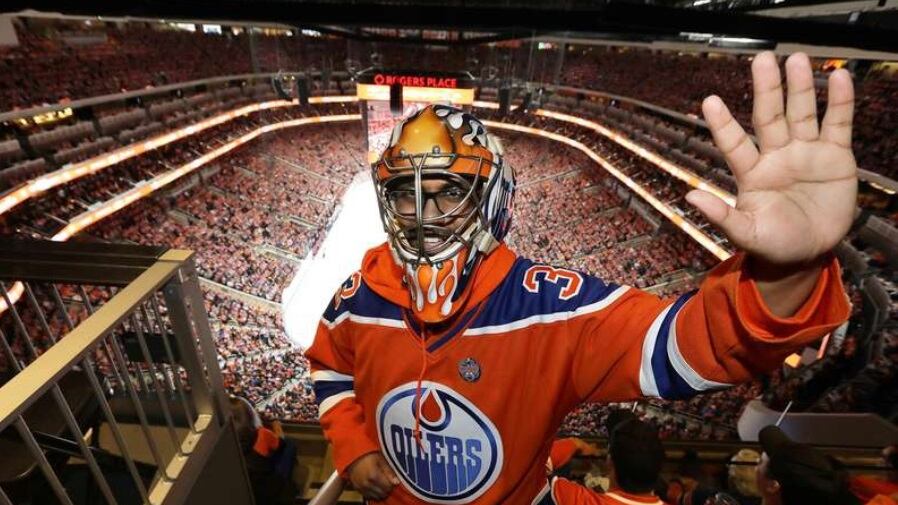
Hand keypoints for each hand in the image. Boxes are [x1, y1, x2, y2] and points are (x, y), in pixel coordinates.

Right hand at [346, 452, 399, 500]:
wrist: (353, 457)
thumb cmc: (368, 456)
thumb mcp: (380, 459)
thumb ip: (389, 471)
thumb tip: (397, 482)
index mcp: (373, 476)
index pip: (388, 487)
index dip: (392, 484)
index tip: (392, 479)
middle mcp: (366, 484)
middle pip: (383, 494)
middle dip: (387, 489)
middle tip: (387, 481)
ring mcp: (361, 488)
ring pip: (377, 497)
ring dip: (381, 492)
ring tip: (381, 483)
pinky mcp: (358, 490)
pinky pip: (369, 497)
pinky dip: (374, 493)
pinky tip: (375, 485)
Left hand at [686, 51, 856, 265]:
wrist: (808, 254)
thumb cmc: (772, 244)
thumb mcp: (746, 234)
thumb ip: (721, 216)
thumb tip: (689, 197)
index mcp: (751, 173)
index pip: (734, 143)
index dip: (723, 124)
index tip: (709, 101)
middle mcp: (776, 156)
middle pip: (769, 116)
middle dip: (767, 89)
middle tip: (763, 59)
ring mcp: (805, 153)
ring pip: (801, 113)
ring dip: (800, 87)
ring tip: (796, 58)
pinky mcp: (835, 156)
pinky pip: (837, 124)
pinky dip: (840, 102)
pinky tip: (840, 78)